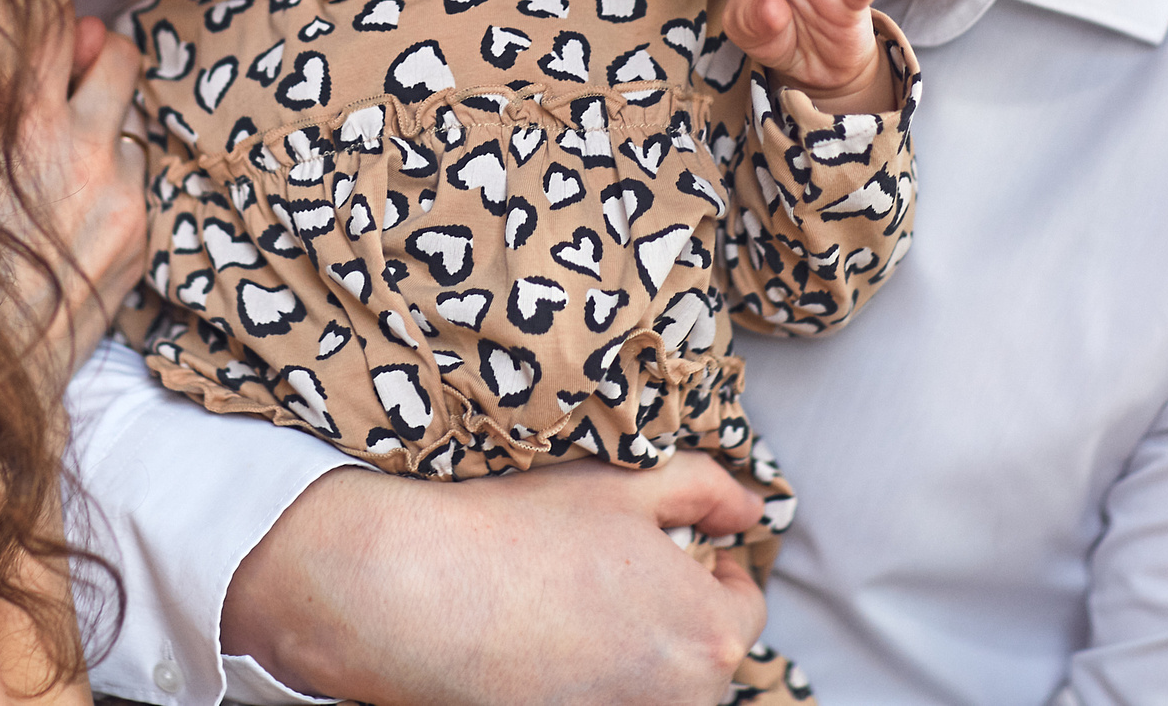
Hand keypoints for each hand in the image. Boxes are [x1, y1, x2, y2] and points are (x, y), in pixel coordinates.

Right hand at [0, 15, 146, 384]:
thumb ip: (2, 104)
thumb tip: (60, 43)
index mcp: (28, 126)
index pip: (59, 30)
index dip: (54, 32)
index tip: (50, 44)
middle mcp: (87, 152)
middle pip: (121, 56)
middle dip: (100, 59)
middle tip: (77, 77)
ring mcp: (124, 195)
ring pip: (133, 125)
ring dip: (106, 132)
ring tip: (62, 174)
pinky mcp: (143, 234)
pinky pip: (138, 183)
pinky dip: (115, 187)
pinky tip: (76, 217)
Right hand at [222, 454, 767, 705]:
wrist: (416, 590)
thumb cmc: (521, 528)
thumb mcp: (624, 482)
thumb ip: (706, 489)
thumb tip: (751, 511)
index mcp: (710, 633)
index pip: (742, 605)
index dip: (706, 565)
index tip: (661, 543)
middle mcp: (683, 697)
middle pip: (701, 654)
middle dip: (670, 611)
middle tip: (605, 569)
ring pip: (653, 684)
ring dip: (631, 651)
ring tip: (568, 603)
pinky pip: (604, 698)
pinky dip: (587, 676)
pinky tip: (542, 639)